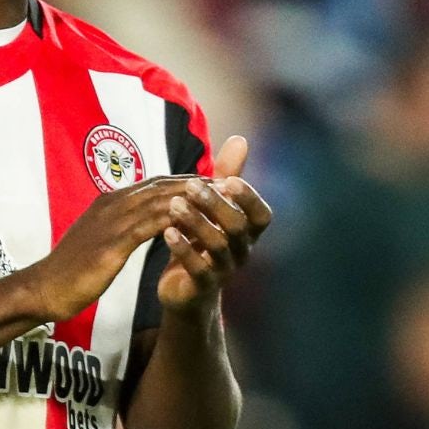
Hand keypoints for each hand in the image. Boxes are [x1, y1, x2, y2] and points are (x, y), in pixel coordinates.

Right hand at [22, 175, 205, 322]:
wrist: (44, 288)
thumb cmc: (72, 270)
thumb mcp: (100, 241)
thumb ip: (120, 228)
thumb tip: (140, 224)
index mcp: (110, 202)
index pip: (155, 184)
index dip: (186, 183)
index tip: (214, 184)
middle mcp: (113, 204)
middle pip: (163, 186)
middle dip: (197, 184)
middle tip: (230, 183)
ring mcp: (112, 220)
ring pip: (161, 201)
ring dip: (194, 198)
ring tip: (223, 200)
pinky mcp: (113, 242)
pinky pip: (151, 226)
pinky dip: (176, 221)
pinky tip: (197, 225)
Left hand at [157, 136, 271, 313]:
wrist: (186, 290)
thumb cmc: (202, 241)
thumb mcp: (214, 207)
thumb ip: (226, 176)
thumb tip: (240, 139)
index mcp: (248, 231)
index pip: (261, 214)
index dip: (249, 197)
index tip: (228, 180)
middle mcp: (242, 250)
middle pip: (237, 226)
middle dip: (215, 204)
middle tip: (191, 186)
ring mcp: (225, 270)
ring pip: (218, 246)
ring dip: (196, 223)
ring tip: (174, 205)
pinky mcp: (203, 286)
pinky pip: (198, 269)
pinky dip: (184, 250)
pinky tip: (167, 233)